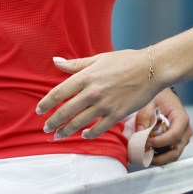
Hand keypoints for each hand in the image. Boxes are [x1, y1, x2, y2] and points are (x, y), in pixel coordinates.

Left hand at [37, 49, 158, 140]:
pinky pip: (99, 129)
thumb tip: (55, 61)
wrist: (152, 68)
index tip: (39, 111)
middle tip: (46, 128)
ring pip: (79, 123)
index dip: (46, 104)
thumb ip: (76, 64)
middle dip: (53, 122)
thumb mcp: (99, 58)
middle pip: (65, 111)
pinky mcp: (117, 114)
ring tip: (59, 135)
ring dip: (66, 131)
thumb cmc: (126, 61)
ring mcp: (105, 105)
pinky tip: (83, 135)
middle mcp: (93, 92)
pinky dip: (89, 134)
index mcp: (86, 76)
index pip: (59, 93)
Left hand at [136, 88, 192, 164]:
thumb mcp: (149, 102)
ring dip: (158, 158)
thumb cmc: (159, 97)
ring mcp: (183, 138)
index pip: (174, 136)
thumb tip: (140, 133)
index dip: (159, 143)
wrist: (165, 96)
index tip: (145, 142)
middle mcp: (186, 130)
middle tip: (143, 155)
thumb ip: (144, 117)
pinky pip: (170, 153)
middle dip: (158, 157)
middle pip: (175, 151)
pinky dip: (159, 156)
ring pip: (173, 155)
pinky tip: (148, 151)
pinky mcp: (178, 142)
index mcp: (181, 118)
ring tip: (143, 154)